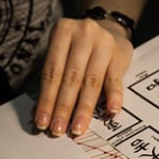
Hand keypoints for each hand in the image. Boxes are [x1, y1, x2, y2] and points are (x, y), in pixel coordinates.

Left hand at [33, 17, 133, 136]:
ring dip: (83, 108)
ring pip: (91, 82)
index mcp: (63, 32)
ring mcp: (104, 44)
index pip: (52, 72)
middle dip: (63, 108)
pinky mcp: (120, 55)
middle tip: (57, 130)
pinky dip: (114, 96)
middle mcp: (84, 35)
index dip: (46, 100)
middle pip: (71, 78)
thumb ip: (51, 81)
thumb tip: (38, 114)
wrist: (110, 28)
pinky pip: (115, 79)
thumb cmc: (79, 47)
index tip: (42, 122)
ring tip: (77, 128)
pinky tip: (111, 112)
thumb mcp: (62, 55)